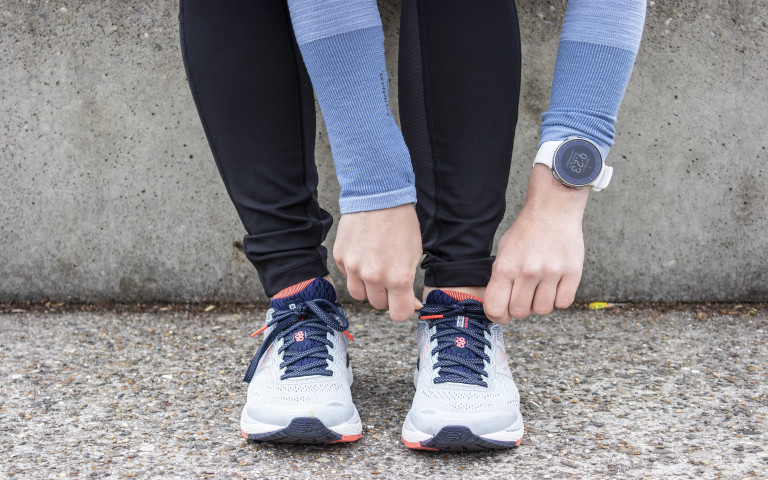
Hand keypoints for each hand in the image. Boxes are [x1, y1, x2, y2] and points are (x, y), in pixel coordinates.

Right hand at [333, 204, 422, 321]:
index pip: (399, 314)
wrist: (378, 196)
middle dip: (386, 296)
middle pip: (378, 305)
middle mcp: (374, 276)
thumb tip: (410, 304)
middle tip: (390, 278)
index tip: (405, 301)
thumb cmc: (401, 223)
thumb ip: (409, 282)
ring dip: (368, 288)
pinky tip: (363, 254)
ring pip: (359, 295)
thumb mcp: (415, 254)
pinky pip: (347, 276)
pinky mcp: (340, 257)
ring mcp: (353, 267)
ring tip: (374, 269)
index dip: (404, 308)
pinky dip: (355, 271)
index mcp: (398, 277)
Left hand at [485, 165, 588, 322]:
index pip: (495, 308)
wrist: (553, 210)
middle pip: (520, 312)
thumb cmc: (526, 232)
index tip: (502, 314)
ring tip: (540, 286)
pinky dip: (559, 298)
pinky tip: (555, 285)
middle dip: (520, 308)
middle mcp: (527, 272)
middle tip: (524, 295)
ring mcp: (551, 272)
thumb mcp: (503, 252)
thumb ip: (501, 280)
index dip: (497, 316)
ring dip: (540, 303)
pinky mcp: (572, 272)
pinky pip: (563, 303)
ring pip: (543, 310)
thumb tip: (499, 307)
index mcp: (505, 267)